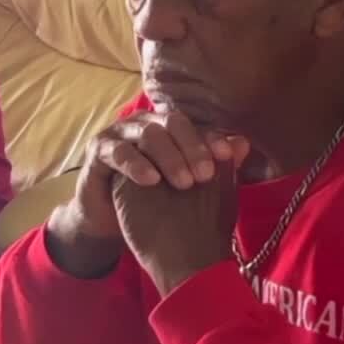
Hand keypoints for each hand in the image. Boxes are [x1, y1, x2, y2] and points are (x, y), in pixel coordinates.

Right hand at [46, 112, 243, 278]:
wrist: (111, 221)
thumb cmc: (153, 201)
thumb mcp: (186, 187)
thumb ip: (213, 166)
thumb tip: (244, 144)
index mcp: (168, 128)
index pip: (194, 125)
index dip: (211, 138)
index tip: (228, 156)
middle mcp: (145, 123)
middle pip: (172, 122)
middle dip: (192, 147)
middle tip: (206, 175)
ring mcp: (120, 133)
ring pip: (148, 133)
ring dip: (169, 156)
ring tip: (184, 183)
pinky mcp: (99, 149)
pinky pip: (119, 152)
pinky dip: (136, 164)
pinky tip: (151, 180)